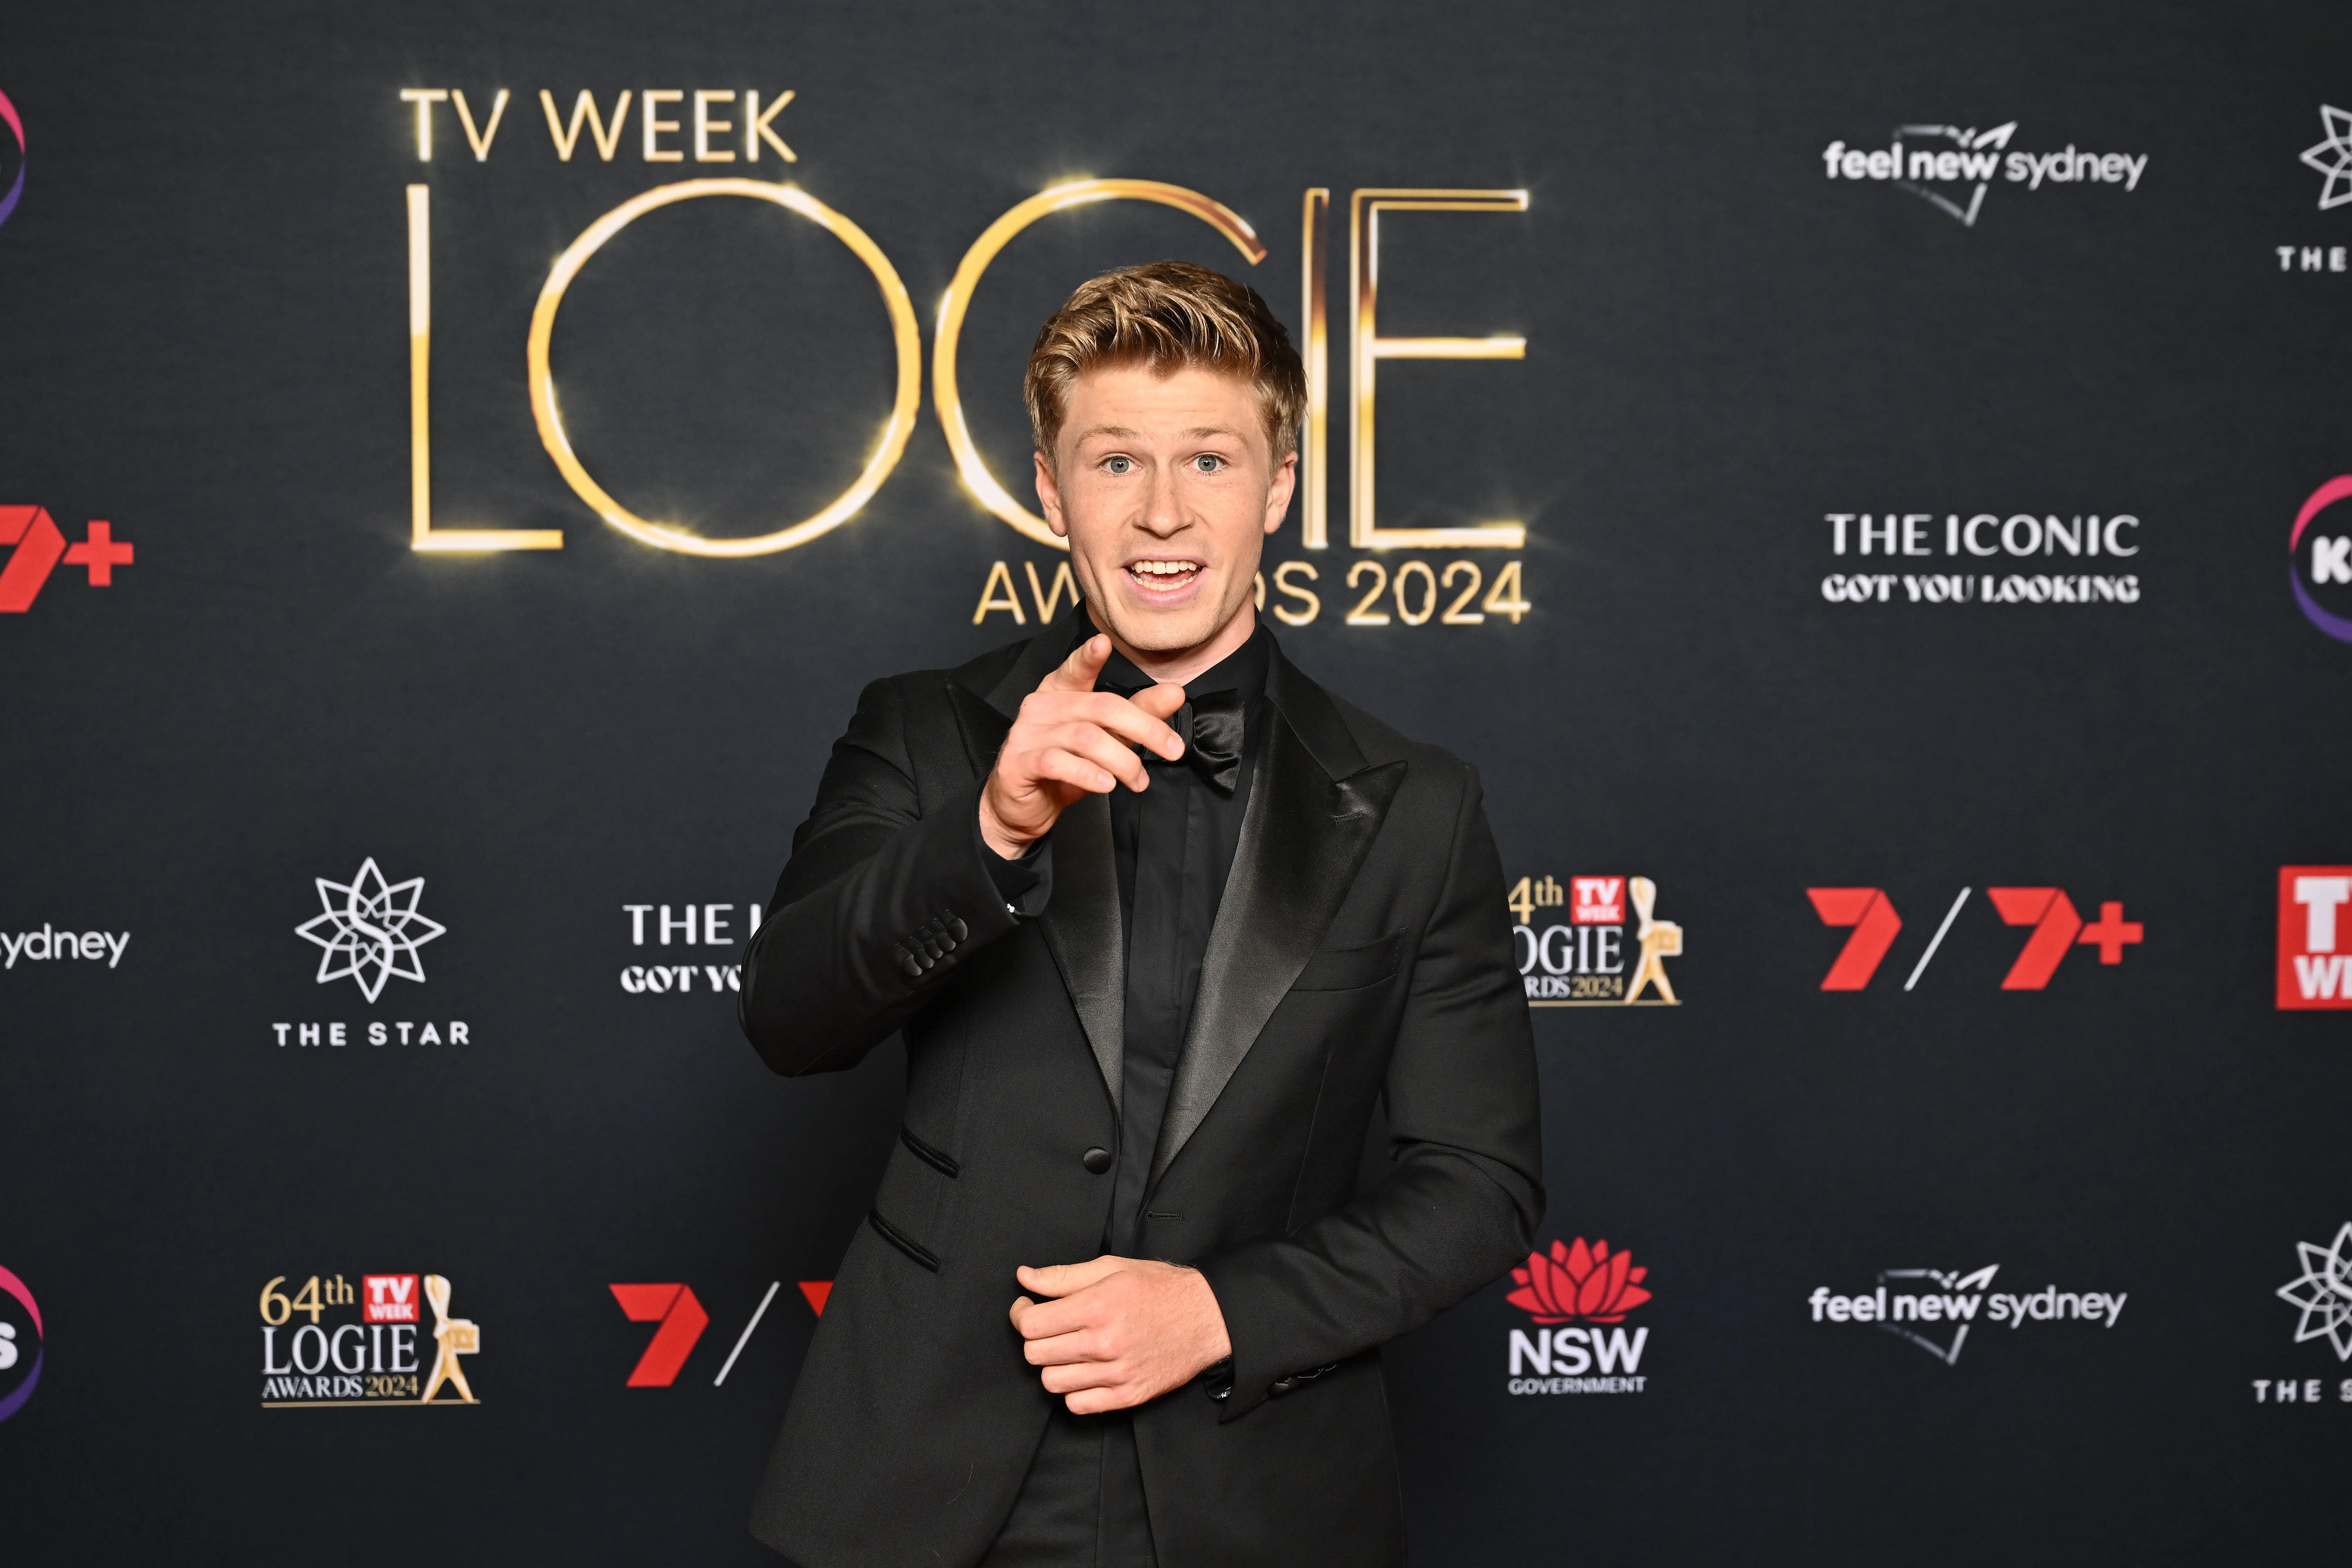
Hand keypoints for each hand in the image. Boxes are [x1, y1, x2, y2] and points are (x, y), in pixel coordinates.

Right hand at [978, 634, 1185, 857]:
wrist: (1023, 808)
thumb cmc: (1066, 769)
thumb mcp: (1107, 739)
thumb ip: (1138, 715)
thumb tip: (1175, 693)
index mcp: (1060, 692)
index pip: (1076, 669)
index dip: (1088, 657)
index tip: (1103, 644)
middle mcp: (1041, 706)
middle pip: (1101, 707)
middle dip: (1144, 728)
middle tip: (1173, 749)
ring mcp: (1026, 733)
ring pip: (1084, 737)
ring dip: (1122, 760)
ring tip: (1139, 781)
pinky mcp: (1018, 763)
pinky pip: (1057, 762)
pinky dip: (1087, 773)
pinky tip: (1107, 785)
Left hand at [1008, 1256, 1231, 1413]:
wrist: (1206, 1318)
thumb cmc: (1158, 1288)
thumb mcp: (1111, 1268)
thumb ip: (1063, 1275)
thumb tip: (1024, 1277)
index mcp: (1097, 1307)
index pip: (1031, 1326)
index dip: (1021, 1315)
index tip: (1028, 1308)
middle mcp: (1105, 1343)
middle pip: (1036, 1355)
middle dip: (1035, 1339)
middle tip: (1048, 1326)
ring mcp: (1117, 1374)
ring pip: (1052, 1382)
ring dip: (1053, 1365)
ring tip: (1068, 1349)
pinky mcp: (1128, 1396)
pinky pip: (1077, 1405)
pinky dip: (1074, 1390)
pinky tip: (1085, 1371)